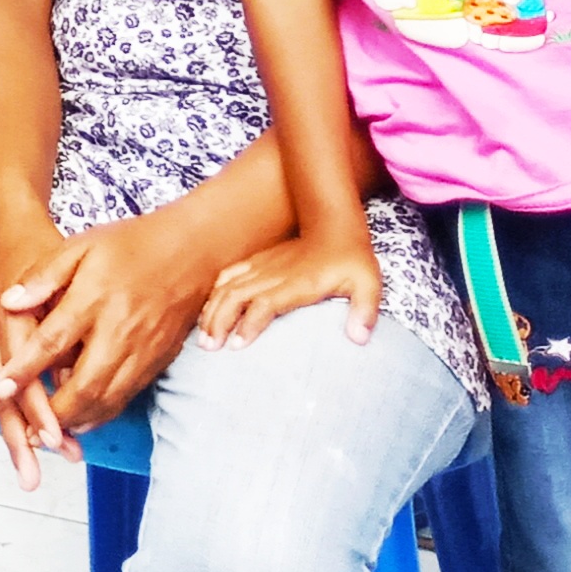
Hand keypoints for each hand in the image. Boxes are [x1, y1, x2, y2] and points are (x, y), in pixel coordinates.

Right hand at [0, 211, 78, 480]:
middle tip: (39, 473)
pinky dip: (13, 413)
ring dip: (15, 433)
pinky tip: (28, 438)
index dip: (41, 411)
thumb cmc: (46, 249)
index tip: (59, 440)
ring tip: (32, 470)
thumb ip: (63, 321)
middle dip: (22, 436)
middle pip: (3, 394)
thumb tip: (72, 372)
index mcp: (11, 314)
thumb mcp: (64, 272)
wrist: (5, 226)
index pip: (23, 375)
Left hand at [0, 214, 219, 450]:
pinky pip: (128, 396)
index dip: (25, 368)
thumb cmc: (128, 245)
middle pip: (84, 384)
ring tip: (49, 434)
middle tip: (26, 429)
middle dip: (53, 412)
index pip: (52, 341)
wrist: (191, 252)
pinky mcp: (158, 361)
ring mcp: (143, 350)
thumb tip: (8, 302)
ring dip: (77, 421)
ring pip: (108, 399)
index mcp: (94, 298)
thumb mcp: (80, 247)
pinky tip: (82, 419)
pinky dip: (103, 413)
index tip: (1, 387)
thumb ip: (43, 276)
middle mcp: (120, 330)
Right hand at [198, 232, 385, 351]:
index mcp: (299, 283)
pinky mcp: (257, 261)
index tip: (237, 347)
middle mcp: (274, 273)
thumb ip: (365, 311)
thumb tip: (359, 339)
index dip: (249, 324)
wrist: (335, 224)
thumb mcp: (369, 284)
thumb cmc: (352, 258)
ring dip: (212, 310)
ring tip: (202, 336)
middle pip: (236, 296)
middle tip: (208, 347)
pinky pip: (228, 275)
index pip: (266, 303)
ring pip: (227, 286)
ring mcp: (262, 265)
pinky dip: (213, 292)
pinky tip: (208, 309)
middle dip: (218, 321)